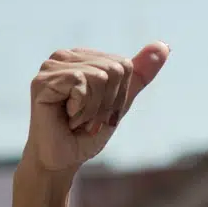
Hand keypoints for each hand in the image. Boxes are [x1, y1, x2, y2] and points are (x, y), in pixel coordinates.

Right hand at [25, 43, 169, 172]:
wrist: (62, 160)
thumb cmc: (87, 133)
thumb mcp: (120, 102)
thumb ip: (140, 75)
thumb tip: (164, 46)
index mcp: (83, 57)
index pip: (124, 65)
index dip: (119, 96)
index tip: (101, 113)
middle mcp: (65, 56)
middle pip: (114, 69)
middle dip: (108, 103)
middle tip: (88, 120)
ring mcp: (51, 66)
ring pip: (100, 76)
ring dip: (94, 110)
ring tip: (77, 120)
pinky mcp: (43, 80)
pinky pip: (82, 84)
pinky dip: (82, 110)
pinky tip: (66, 117)